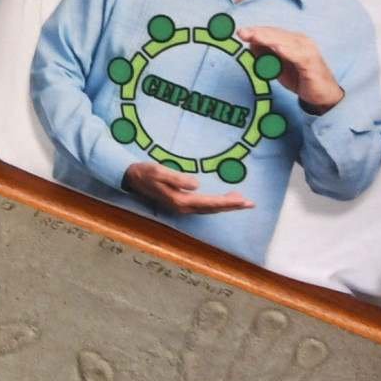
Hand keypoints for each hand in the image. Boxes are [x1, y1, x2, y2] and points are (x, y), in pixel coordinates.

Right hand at [124, 160, 256, 215]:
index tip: (243, 200)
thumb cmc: (145, 173)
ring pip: (209, 209)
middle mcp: (183, 207)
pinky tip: (222, 200)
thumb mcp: (159, 171)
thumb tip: (197, 184)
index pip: (209, 202)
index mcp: (180, 201)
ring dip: (226, 206)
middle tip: (250, 203)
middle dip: (232, 206)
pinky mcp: (180, 203)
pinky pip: (203, 206)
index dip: (227, 202)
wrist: (130, 178)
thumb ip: (177, 178)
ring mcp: (181, 207)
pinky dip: (216, 204)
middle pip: (212, 208)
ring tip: (241, 201)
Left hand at [235, 24, 344, 111]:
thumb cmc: (300, 78)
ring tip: (254, 36)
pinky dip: (287, 51)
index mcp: (292, 40)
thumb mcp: (278, 66)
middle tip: (241, 32)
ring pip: (285, 41)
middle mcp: (300, 41)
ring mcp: (307, 51)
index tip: (240, 32)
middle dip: (258, 32)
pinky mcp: (311, 63)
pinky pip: (298, 55)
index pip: (271, 32)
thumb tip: (250, 45)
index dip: (256, 31)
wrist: (323, 96)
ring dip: (268, 38)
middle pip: (276, 34)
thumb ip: (266, 55)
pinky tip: (276, 48)